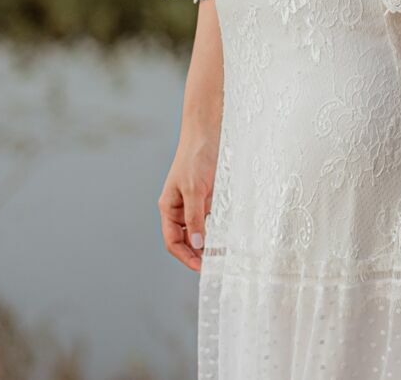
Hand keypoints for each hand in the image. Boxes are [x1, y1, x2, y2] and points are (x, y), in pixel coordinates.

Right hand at [159, 124, 218, 271]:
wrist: (209, 132)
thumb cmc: (195, 157)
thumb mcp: (194, 188)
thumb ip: (194, 216)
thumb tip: (196, 243)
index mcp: (169, 208)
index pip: (172, 241)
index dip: (185, 256)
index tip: (200, 267)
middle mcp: (181, 209)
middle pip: (186, 240)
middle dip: (198, 253)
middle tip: (216, 265)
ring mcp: (197, 204)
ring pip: (201, 231)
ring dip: (211, 243)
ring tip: (225, 255)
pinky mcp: (211, 197)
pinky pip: (214, 219)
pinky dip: (220, 229)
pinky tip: (231, 235)